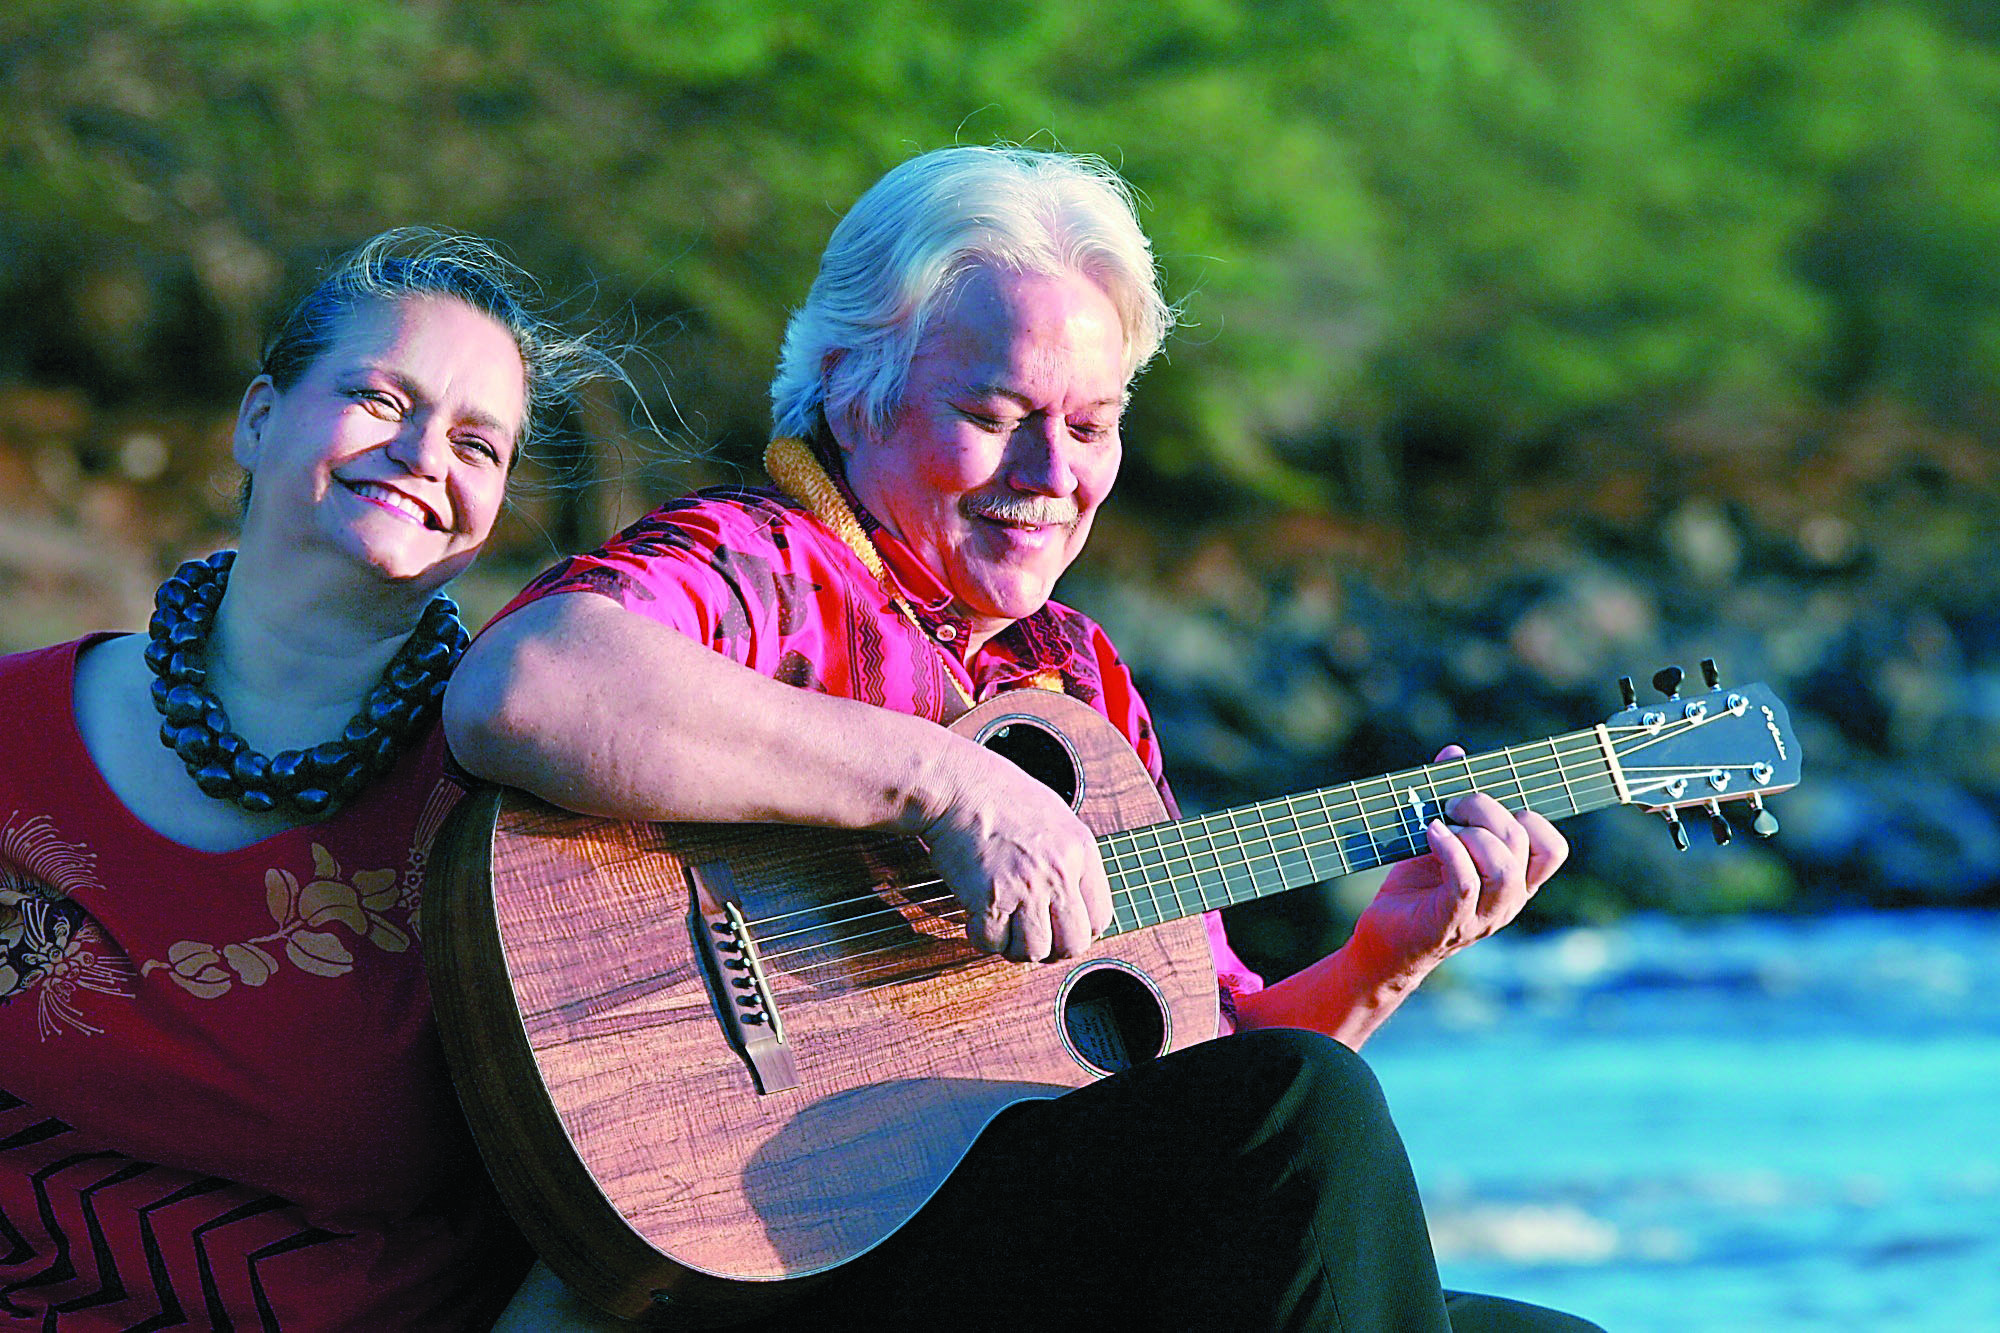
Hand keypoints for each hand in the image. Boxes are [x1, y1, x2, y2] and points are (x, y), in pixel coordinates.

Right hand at [918, 738, 1113, 962]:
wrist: (956, 785)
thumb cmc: (997, 794)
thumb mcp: (1054, 816)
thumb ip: (1068, 857)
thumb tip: (1073, 898)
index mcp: (1080, 850)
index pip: (1100, 917)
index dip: (1079, 930)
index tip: (1060, 929)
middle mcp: (1059, 872)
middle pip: (1073, 943)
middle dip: (1051, 949)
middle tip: (1030, 936)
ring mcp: (1026, 887)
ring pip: (1034, 951)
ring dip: (1015, 946)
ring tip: (1002, 926)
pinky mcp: (989, 897)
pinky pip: (992, 943)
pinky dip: (982, 937)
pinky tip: (976, 917)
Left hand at [1350, 744, 1567, 980]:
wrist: (1382, 943)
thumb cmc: (1415, 891)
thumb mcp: (1437, 840)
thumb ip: (1449, 800)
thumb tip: (1454, 754)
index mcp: (1515, 881)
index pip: (1552, 848)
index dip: (1529, 816)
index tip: (1491, 803)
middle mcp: (1507, 901)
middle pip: (1522, 844)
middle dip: (1487, 810)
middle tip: (1452, 804)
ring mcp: (1481, 916)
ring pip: (1504, 867)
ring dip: (1472, 834)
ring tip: (1441, 824)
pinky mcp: (1448, 924)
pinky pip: (1465, 882)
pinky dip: (1449, 850)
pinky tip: (1429, 835)